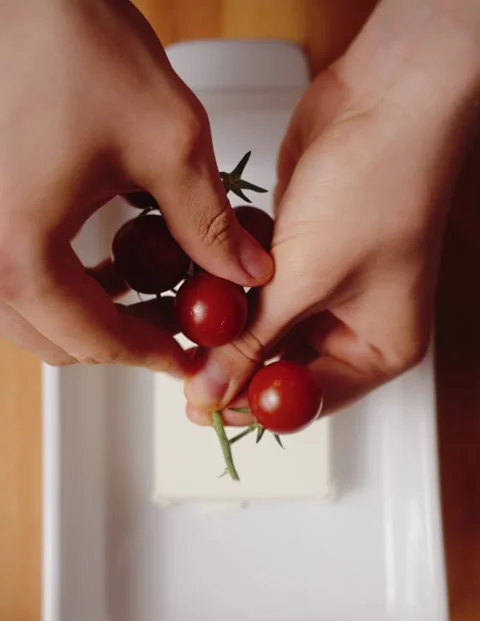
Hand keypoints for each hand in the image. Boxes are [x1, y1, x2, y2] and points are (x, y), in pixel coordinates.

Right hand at [0, 0, 272, 369]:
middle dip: (125, 342)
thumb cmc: (69, 42)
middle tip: (178, 326)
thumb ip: (210, 224)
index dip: (154, 356)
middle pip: (60, 343)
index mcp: (20, 251)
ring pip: (35, 319)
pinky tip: (106, 263)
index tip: (192, 355)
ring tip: (152, 296)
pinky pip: (17, 281)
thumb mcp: (166, 142)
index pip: (97, 342)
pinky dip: (64, 287)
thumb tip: (248, 273)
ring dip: (94, 317)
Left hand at [186, 0, 478, 419]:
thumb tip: (212, 392)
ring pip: (263, 326)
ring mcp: (329, 289)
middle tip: (183, 363)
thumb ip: (252, 342)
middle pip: (281, 368)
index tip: (200, 407)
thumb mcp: (306, 280)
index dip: (249, 409)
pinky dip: (231, 285)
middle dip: (232, 361)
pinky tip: (199, 281)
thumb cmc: (378, 186)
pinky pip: (258, 287)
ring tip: (181, 320)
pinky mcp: (303, 254)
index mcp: (379, 349)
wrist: (386, 97)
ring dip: (225, 321)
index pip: (306, 403)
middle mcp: (356, 325)